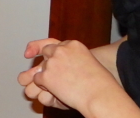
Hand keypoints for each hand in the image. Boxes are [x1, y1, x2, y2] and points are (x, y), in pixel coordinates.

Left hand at [19, 38, 139, 116]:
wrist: (100, 95)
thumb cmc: (101, 83)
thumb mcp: (89, 61)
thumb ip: (75, 58)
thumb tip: (67, 65)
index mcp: (74, 44)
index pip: (56, 43)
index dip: (50, 51)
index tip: (40, 55)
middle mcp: (61, 50)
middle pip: (46, 52)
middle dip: (49, 63)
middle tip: (56, 75)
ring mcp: (52, 62)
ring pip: (42, 67)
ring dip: (48, 76)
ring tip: (63, 86)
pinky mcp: (46, 76)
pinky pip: (38, 79)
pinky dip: (44, 86)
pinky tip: (56, 90)